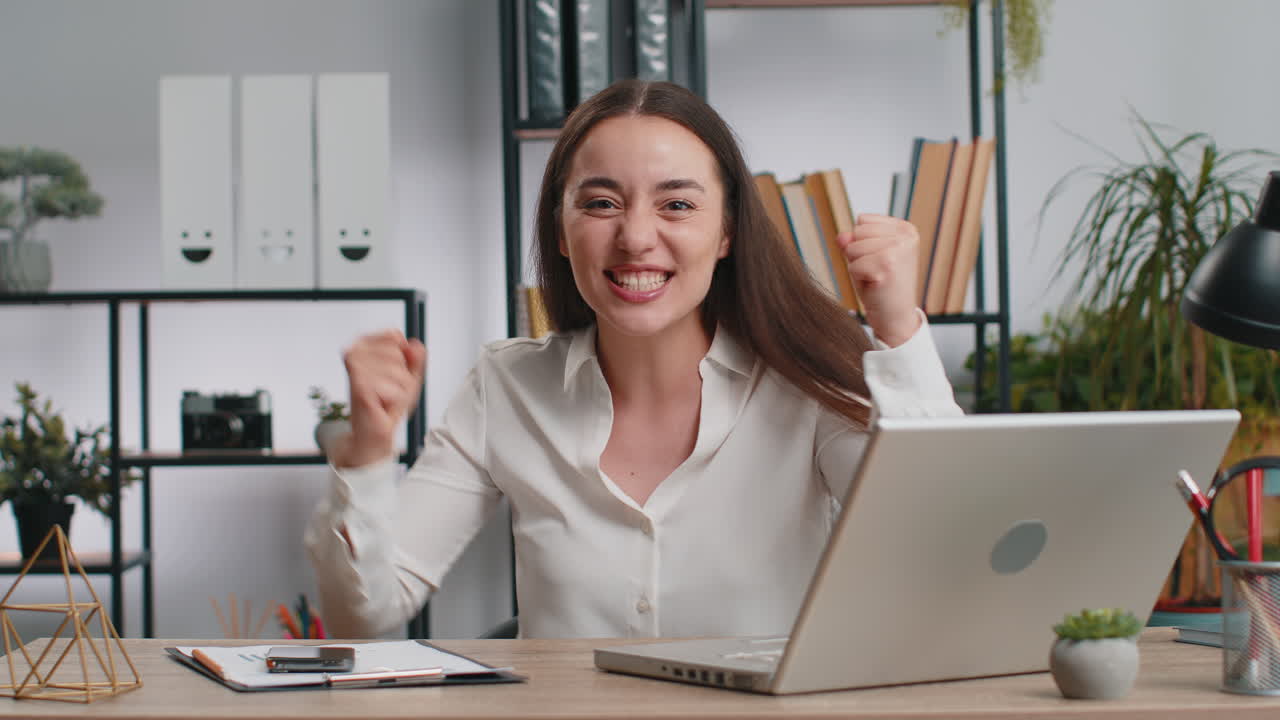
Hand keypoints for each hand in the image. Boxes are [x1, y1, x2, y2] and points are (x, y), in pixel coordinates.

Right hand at [332, 329, 426, 467]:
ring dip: (399, 390)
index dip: (403, 357)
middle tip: (389, 389)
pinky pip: (393, 388)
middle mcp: (354, 353)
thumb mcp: (408, 376)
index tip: (393, 372)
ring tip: (386, 398)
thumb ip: (415, 358)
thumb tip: (415, 344)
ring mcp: (355, 369)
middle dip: (403, 376)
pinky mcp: (359, 387)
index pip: (394, 336)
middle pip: (397, 354)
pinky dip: (395, 400)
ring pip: (398, 372)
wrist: (371, 432)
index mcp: (363, 345)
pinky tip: (382, 405)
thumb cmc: (387, 402)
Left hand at [836, 213, 922, 346]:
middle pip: (856, 231)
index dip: (862, 243)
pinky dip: (857, 278)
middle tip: (877, 271)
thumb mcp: (867, 256)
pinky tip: (875, 285)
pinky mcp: (886, 265)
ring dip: (857, 266)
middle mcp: (905, 236)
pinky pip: (852, 265)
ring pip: (852, 247)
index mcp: (905, 229)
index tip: (880, 260)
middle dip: (859, 254)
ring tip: (876, 277)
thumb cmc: (882, 286)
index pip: (862, 220)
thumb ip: (853, 241)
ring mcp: (897, 249)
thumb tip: (841, 236)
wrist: (896, 317)